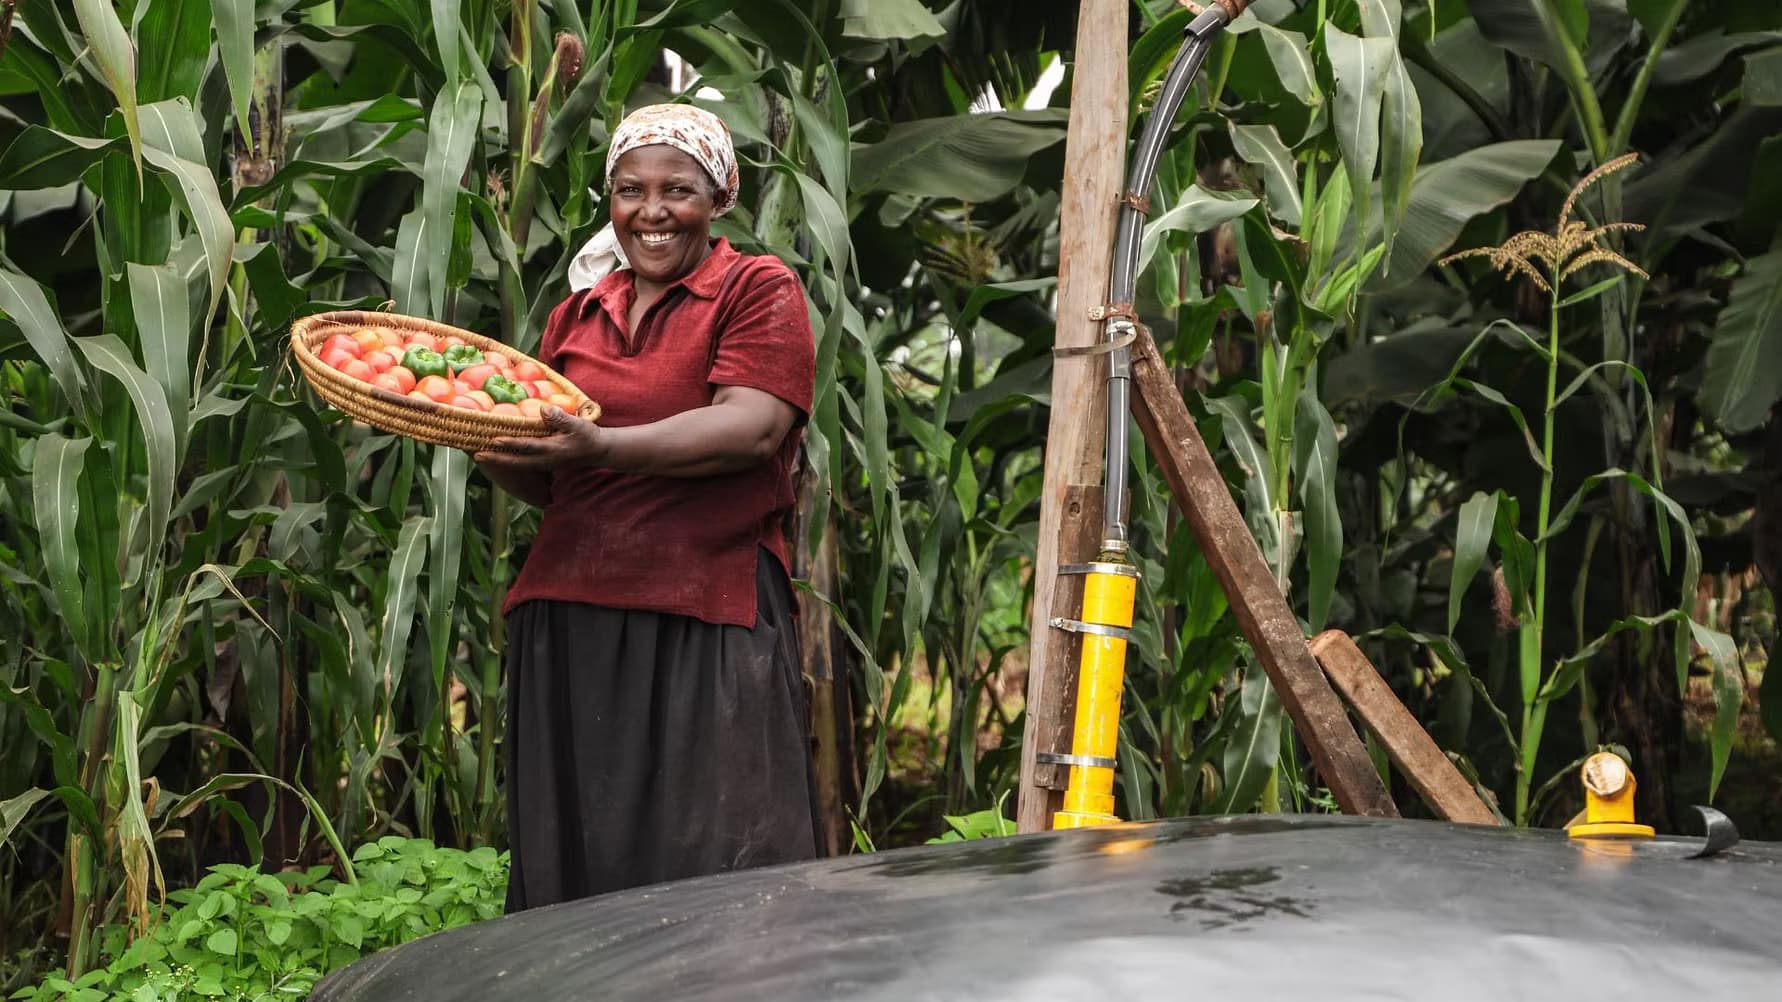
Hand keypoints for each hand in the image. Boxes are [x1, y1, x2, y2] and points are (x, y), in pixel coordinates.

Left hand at [474, 405, 605, 470]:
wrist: (596, 451)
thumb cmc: (587, 435)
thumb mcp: (578, 424)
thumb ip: (560, 417)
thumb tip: (542, 408)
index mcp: (551, 449)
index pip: (527, 446)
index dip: (510, 444)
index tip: (494, 439)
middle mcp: (544, 459)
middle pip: (516, 462)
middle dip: (496, 459)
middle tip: (476, 455)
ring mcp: (542, 463)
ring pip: (516, 464)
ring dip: (499, 461)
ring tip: (481, 455)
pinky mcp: (542, 463)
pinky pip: (521, 463)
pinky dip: (508, 460)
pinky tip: (497, 454)